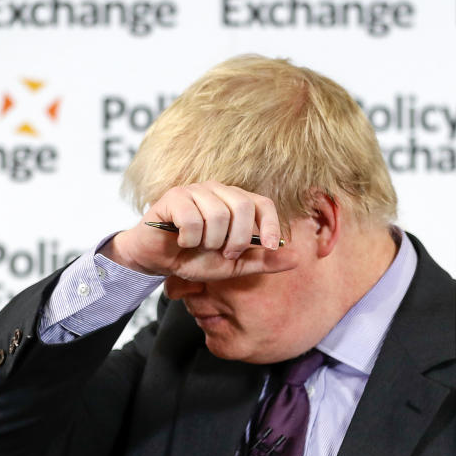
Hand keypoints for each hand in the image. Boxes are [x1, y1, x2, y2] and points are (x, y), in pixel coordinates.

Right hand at [103, 181, 296, 280]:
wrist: (158, 261)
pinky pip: (192, 218)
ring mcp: (195, 191)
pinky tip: (183, 241)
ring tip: (200, 246)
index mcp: (235, 202)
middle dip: (237, 238)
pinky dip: (190, 238)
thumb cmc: (195, 258)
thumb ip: (262, 261)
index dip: (270, 223)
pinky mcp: (174, 197)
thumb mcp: (233, 265)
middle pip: (243, 206)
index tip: (269, 245)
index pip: (263, 203)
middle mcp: (218, 191)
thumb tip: (297, 258)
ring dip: (210, 241)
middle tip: (226, 252)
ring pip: (217, 214)